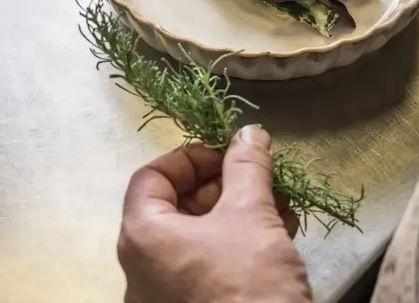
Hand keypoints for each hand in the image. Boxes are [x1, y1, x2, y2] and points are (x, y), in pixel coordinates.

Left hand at [118, 128, 310, 302]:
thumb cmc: (249, 286)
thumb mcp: (251, 216)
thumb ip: (247, 168)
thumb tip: (248, 133)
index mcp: (141, 237)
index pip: (152, 177)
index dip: (191, 158)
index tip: (228, 154)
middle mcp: (140, 271)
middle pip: (175, 209)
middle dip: (222, 188)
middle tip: (259, 179)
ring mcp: (162, 302)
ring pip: (197, 243)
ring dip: (237, 218)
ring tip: (278, 208)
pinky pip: (207, 273)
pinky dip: (236, 252)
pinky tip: (276, 242)